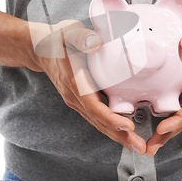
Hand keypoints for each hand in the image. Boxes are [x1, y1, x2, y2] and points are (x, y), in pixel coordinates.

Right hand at [28, 20, 146, 154]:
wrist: (40, 48)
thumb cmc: (58, 39)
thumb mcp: (69, 32)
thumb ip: (82, 37)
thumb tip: (95, 43)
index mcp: (74, 82)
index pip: (93, 106)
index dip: (110, 118)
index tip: (128, 125)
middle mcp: (75, 97)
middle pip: (98, 121)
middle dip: (120, 136)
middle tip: (141, 148)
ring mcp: (77, 101)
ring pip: (98, 123)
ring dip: (118, 136)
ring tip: (138, 146)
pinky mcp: (81, 100)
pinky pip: (97, 118)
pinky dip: (112, 128)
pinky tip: (126, 133)